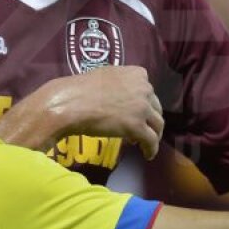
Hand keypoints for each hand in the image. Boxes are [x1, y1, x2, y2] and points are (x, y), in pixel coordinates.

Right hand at [43, 66, 164, 158]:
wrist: (71, 103)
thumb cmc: (81, 89)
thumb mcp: (106, 76)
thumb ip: (119, 83)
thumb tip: (119, 94)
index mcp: (137, 74)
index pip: (148, 91)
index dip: (144, 104)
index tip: (137, 112)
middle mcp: (144, 88)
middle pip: (155, 108)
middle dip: (150, 119)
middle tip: (143, 128)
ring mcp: (142, 108)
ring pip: (157, 125)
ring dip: (154, 135)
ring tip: (147, 144)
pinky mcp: (137, 127)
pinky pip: (151, 141)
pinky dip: (151, 149)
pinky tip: (147, 155)